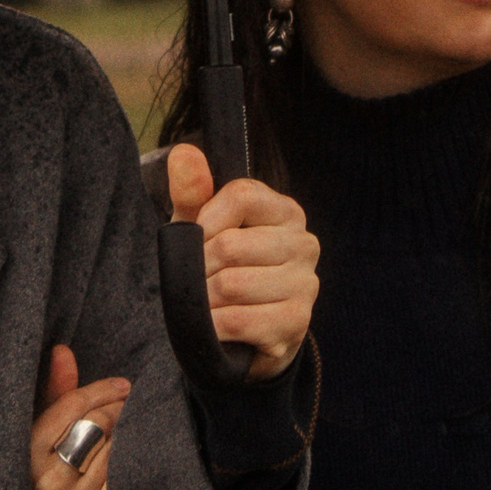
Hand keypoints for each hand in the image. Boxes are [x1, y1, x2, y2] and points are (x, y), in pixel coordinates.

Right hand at [31, 343, 130, 489]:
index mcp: (23, 456)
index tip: (122, 385)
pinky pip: (121, 482)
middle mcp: (44, 482)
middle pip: (95, 428)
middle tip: (130, 403)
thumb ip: (55, 397)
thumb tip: (63, 351)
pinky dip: (129, 465)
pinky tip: (132, 457)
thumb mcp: (36, 440)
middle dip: (117, 410)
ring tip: (130, 427)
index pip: (68, 408)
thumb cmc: (38, 482)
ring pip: (112, 453)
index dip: (99, 391)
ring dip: (126, 436)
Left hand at [166, 145, 319, 381]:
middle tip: (198, 283)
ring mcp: (306, 284)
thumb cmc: (218, 272)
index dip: (205, 222)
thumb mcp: (198, 230)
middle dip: (198, 269)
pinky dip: (214, 327)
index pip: (241, 196)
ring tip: (207, 306)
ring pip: (231, 285)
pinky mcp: (296, 322)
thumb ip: (190, 191)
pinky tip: (216, 328)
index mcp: (286, 211)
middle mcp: (304, 244)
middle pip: (230, 245)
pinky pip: (237, 320)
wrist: (237, 337)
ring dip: (204, 302)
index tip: (197, 241)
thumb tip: (184, 152)